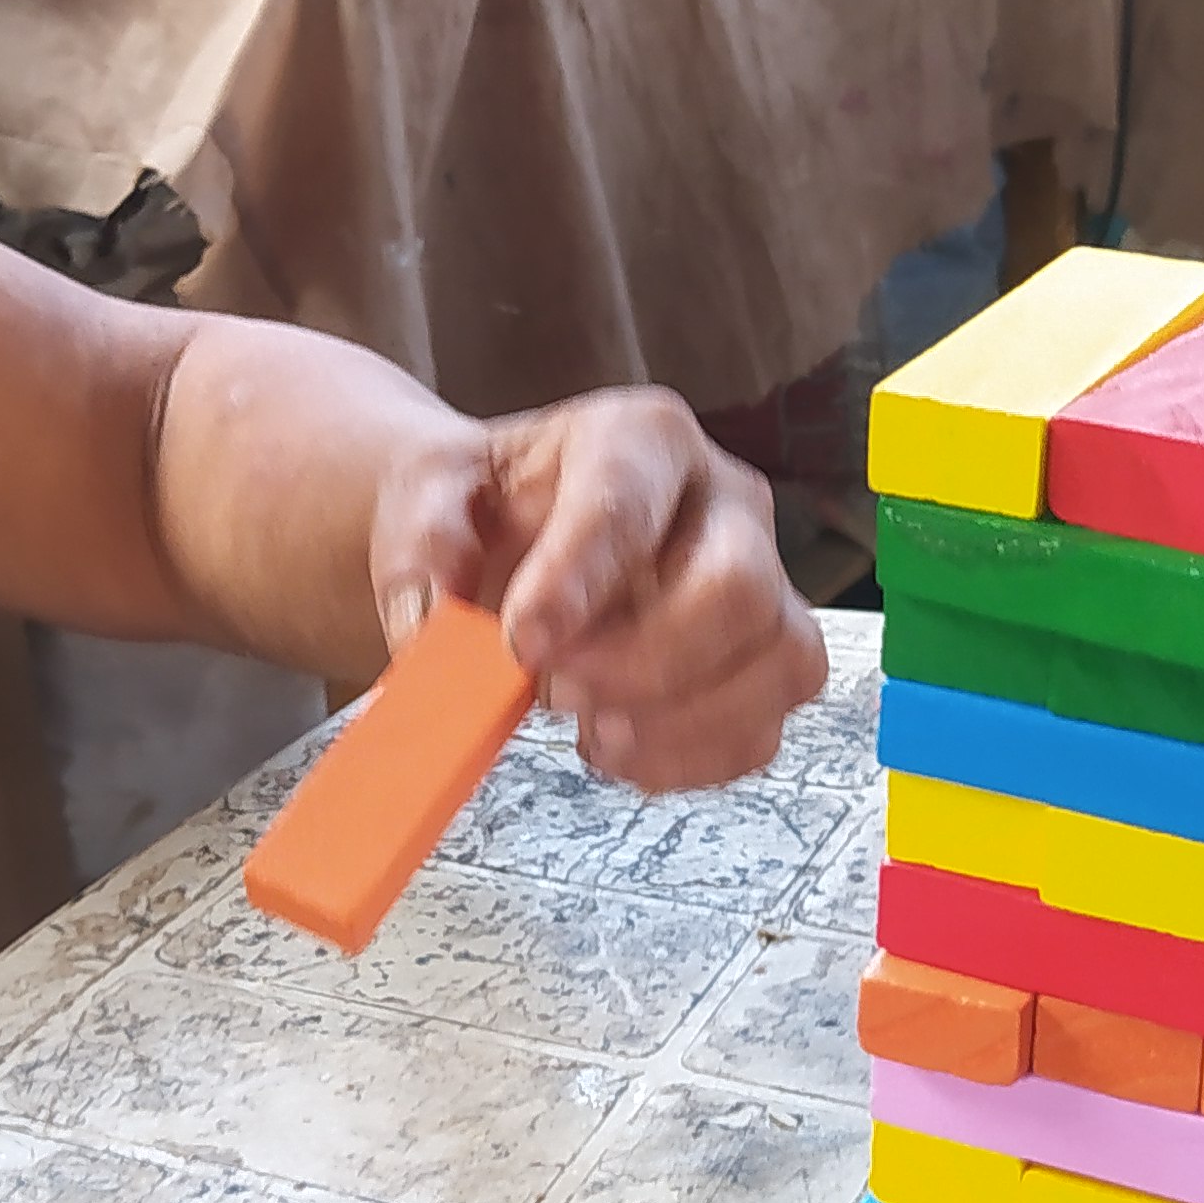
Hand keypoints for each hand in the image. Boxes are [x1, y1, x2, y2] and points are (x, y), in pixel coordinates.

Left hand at [371, 387, 826, 791]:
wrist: (515, 541)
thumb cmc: (489, 510)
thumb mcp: (430, 494)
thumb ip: (423, 544)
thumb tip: (431, 624)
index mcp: (642, 438)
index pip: (628, 501)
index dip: (579, 579)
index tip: (520, 644)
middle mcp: (725, 502)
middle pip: (738, 588)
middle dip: (647, 662)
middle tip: (557, 692)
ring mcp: (763, 583)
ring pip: (780, 662)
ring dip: (679, 723)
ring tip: (589, 730)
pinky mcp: (765, 663)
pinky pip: (764, 730)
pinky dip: (690, 764)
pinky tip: (616, 748)